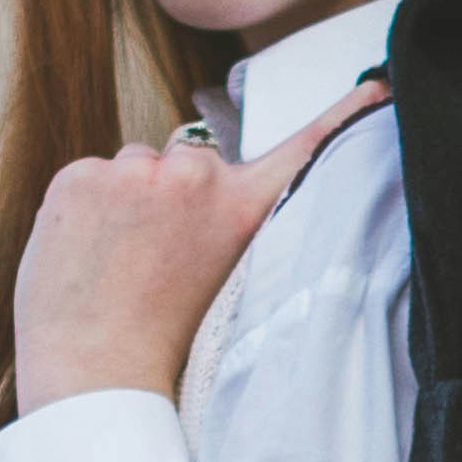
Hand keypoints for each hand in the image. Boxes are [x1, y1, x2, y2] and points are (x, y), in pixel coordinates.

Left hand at [12, 91, 388, 415]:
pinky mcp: (82, 174)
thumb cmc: (161, 345)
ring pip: (136, 167)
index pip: (303, 147)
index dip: (345, 114)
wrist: (94, 375)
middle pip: (189, 160)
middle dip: (174, 194)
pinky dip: (84, 208)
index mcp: (242, 208)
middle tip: (155, 259)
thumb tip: (217, 187)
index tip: (379, 86)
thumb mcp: (228, 282)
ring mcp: (134, 170)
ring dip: (127, 199)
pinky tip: (86, 253)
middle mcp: (196, 175)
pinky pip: (89, 177)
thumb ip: (232, 224)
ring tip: (117, 262)